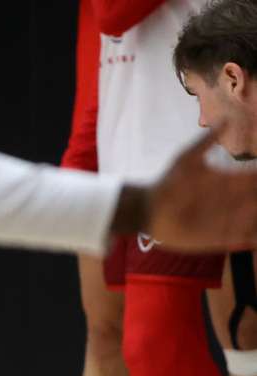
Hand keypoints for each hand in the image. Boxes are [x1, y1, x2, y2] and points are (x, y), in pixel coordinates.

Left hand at [134, 125, 256, 251]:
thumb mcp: (187, 160)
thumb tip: (226, 119)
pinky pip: (242, 239)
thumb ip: (205, 142)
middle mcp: (232, 200)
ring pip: (254, 220)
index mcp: (229, 181)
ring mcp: (227, 219)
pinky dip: (253, 238)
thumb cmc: (168, 183)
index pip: (255, 177)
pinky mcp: (219, 237)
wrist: (148, 210)